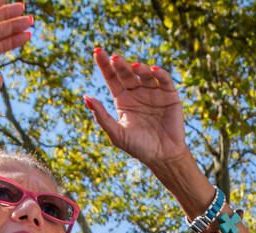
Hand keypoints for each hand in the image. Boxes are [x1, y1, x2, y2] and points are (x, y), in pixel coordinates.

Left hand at [84, 47, 188, 171]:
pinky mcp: (170, 95)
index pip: (112, 78)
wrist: (163, 157)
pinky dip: (160, 73)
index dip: (105, 65)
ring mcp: (153, 92)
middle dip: (120, 64)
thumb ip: (102, 116)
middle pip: (127, 73)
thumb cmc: (138, 147)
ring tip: (135, 67)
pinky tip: (153, 70)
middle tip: (115, 58)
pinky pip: (164, 80)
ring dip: (140, 68)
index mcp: (123, 99)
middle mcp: (137, 92)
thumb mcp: (117, 134)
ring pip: (145, 73)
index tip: (97, 52)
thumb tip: (86, 97)